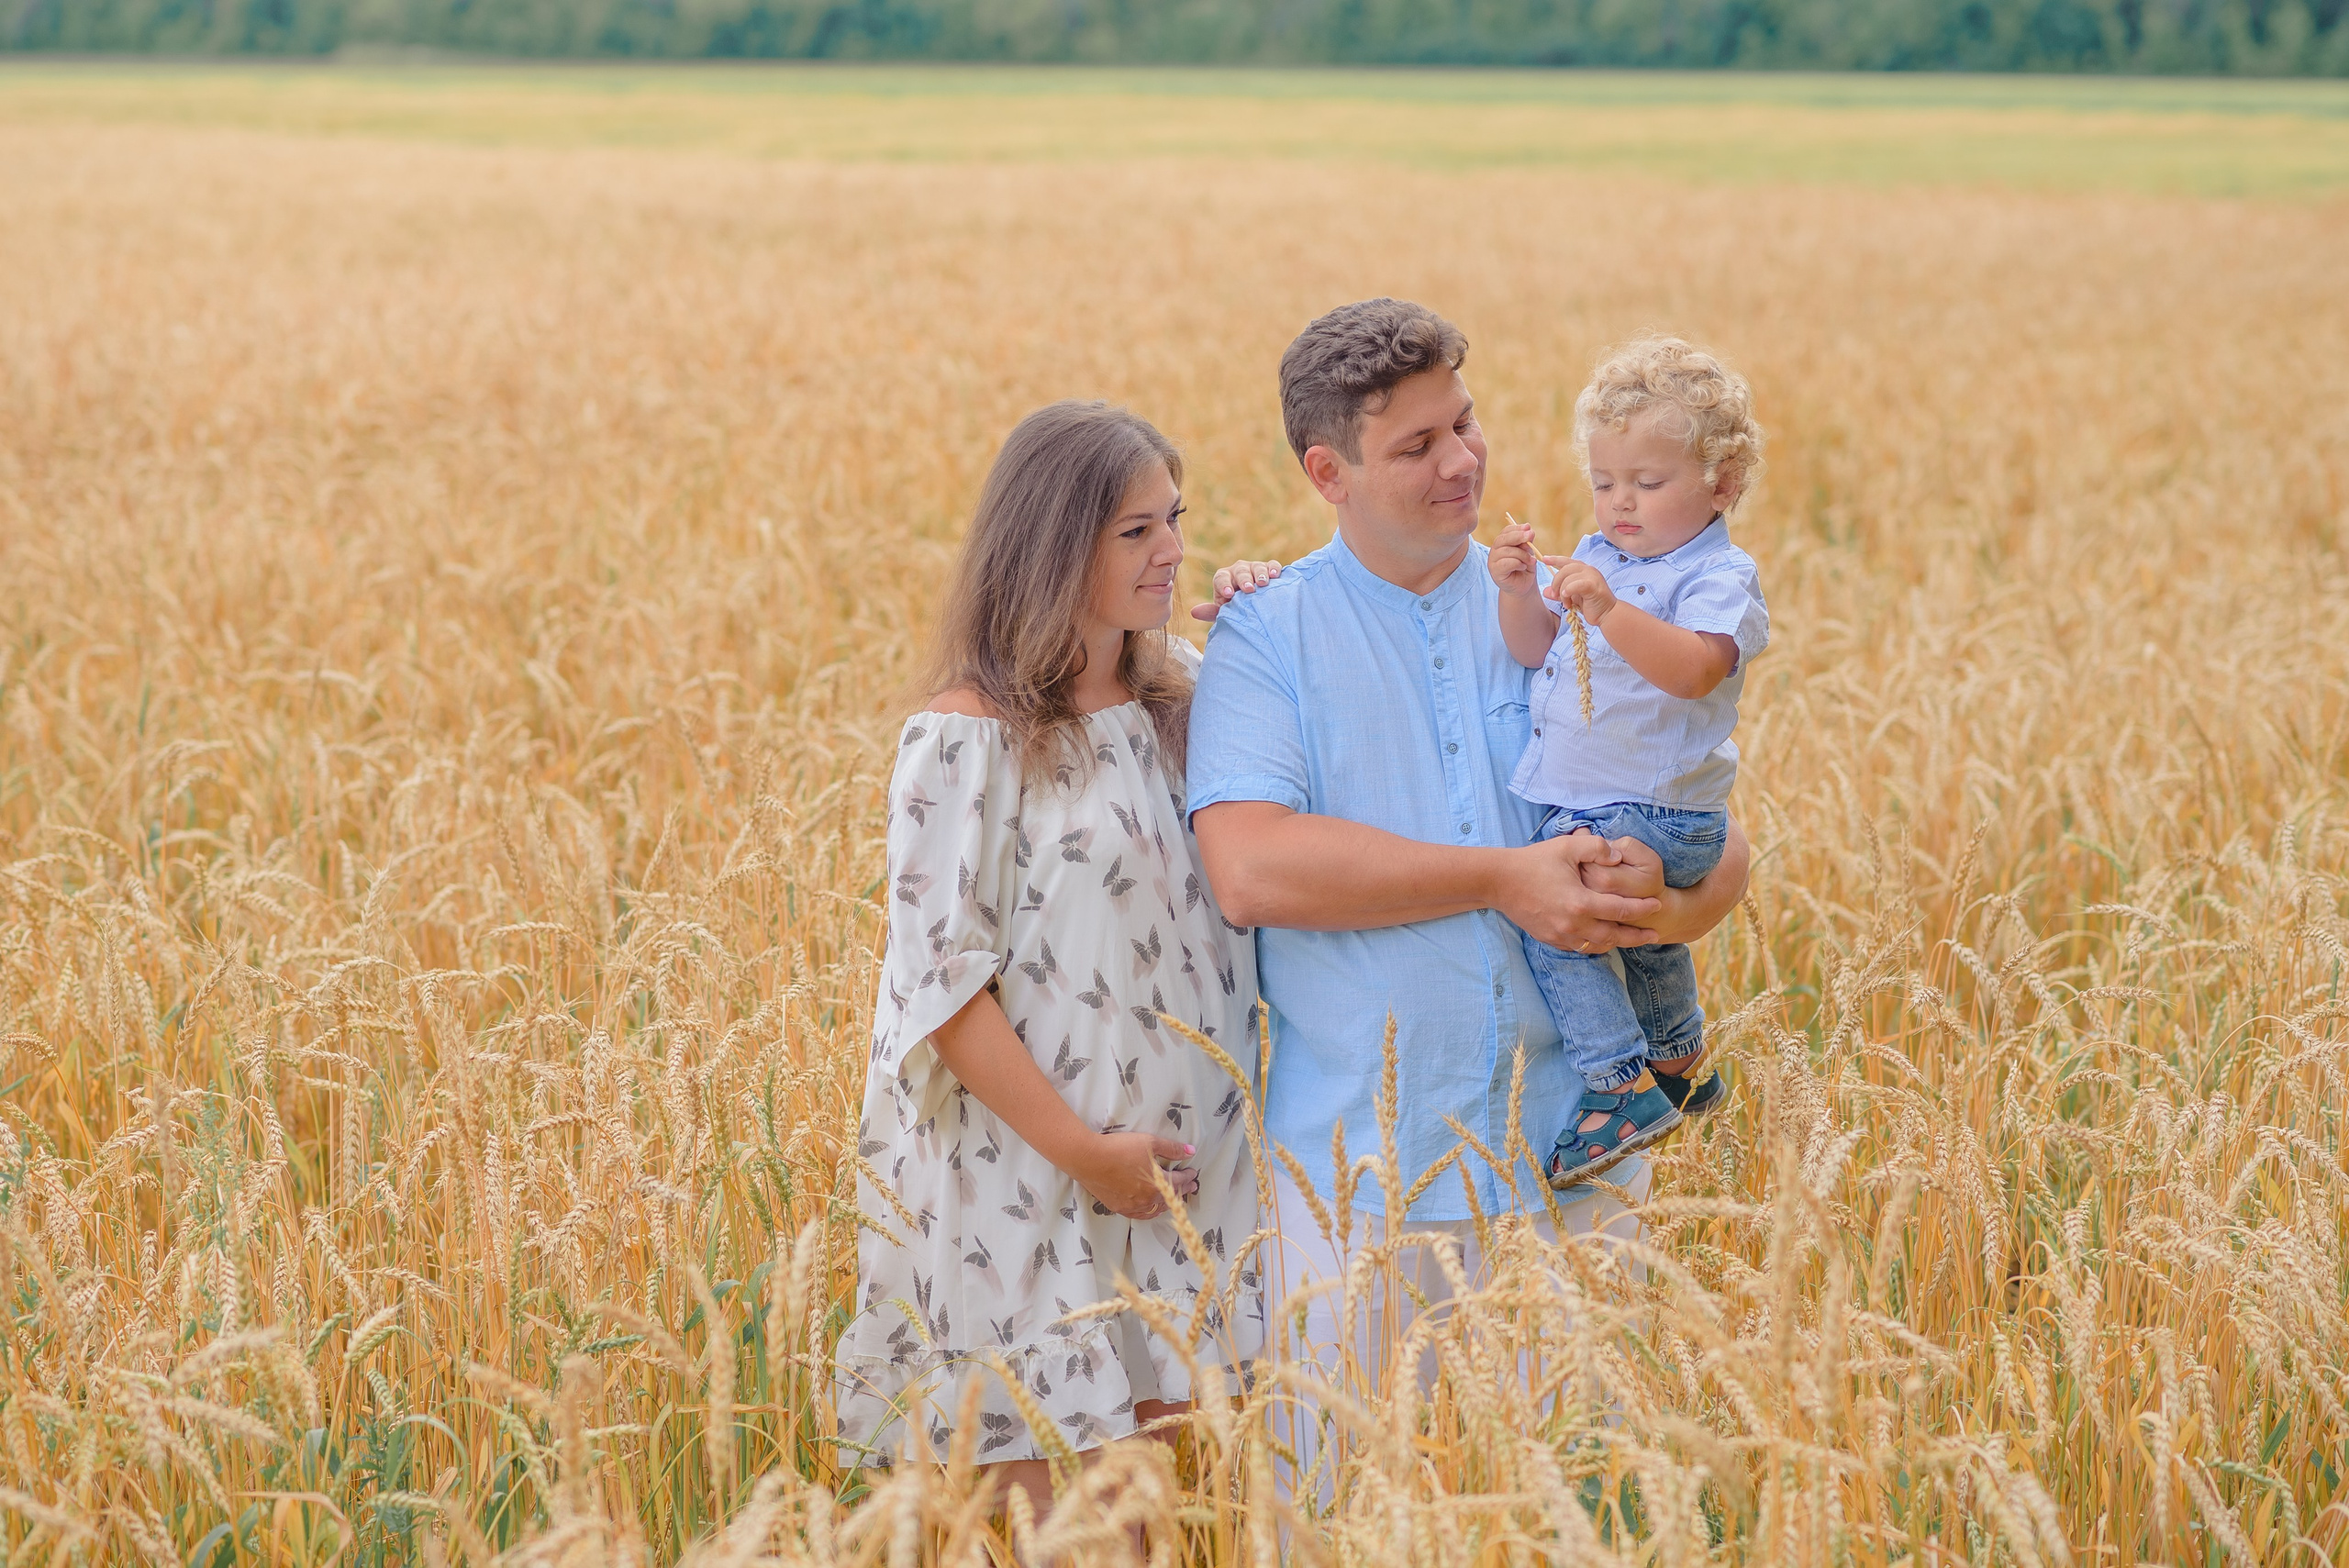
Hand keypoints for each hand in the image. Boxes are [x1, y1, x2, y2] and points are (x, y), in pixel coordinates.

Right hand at [1070, 1132, 1198, 1219]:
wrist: (1089, 1158)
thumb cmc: (1119, 1148)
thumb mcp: (1149, 1142)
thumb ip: (1172, 1148)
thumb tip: (1191, 1151)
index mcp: (1158, 1183)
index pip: (1179, 1182)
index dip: (1187, 1177)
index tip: (1192, 1173)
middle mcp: (1147, 1198)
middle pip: (1170, 1197)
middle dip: (1182, 1190)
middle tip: (1190, 1187)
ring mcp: (1132, 1206)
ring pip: (1156, 1208)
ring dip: (1167, 1202)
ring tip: (1173, 1199)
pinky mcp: (1119, 1207)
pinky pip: (1140, 1214)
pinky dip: (1150, 1211)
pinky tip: (1152, 1209)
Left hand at [1189, 559, 1282, 622]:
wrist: (1257, 608)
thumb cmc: (1237, 610)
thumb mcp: (1225, 612)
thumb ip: (1212, 612)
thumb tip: (1194, 612)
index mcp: (1224, 579)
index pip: (1221, 578)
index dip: (1224, 585)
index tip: (1229, 595)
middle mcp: (1238, 571)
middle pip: (1240, 571)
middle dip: (1244, 580)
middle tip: (1248, 590)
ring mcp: (1254, 568)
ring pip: (1257, 567)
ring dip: (1260, 575)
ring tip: (1263, 584)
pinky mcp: (1269, 569)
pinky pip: (1272, 565)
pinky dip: (1274, 569)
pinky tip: (1275, 576)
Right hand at [1488, 519, 1541, 597]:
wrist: (1523, 586)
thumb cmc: (1525, 568)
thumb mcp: (1528, 552)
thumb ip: (1526, 543)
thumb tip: (1529, 530)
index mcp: (1502, 544)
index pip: (1506, 531)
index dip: (1517, 528)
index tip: (1528, 528)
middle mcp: (1495, 551)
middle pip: (1503, 539)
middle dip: (1518, 536)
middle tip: (1531, 536)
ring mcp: (1493, 561)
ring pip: (1507, 551)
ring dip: (1522, 554)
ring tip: (1531, 561)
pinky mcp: (1495, 572)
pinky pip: (1506, 563)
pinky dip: (1518, 563)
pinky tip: (1523, 567)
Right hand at [1492, 831, 1660, 951]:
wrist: (1498, 881)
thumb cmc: (1534, 861)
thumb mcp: (1568, 846)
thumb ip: (1598, 847)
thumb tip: (1619, 855)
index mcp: (1581, 903)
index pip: (1622, 910)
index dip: (1643, 909)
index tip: (1657, 905)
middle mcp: (1573, 924)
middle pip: (1614, 936)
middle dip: (1637, 936)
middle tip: (1655, 935)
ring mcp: (1560, 935)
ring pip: (1597, 946)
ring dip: (1616, 943)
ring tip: (1630, 939)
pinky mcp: (1549, 939)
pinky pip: (1578, 948)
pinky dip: (1594, 945)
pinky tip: (1601, 939)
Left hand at [1546, 560, 1617, 623]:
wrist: (1607, 614)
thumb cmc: (1591, 605)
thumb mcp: (1572, 598)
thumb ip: (1559, 593)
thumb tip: (1546, 591)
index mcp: (1583, 570)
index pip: (1567, 561)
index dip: (1554, 559)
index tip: (1544, 559)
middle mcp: (1588, 570)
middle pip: (1564, 569)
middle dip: (1556, 583)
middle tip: (1555, 596)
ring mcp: (1592, 576)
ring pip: (1568, 578)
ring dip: (1563, 593)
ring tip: (1567, 604)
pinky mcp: (1593, 585)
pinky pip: (1574, 585)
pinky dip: (1568, 592)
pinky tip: (1569, 602)